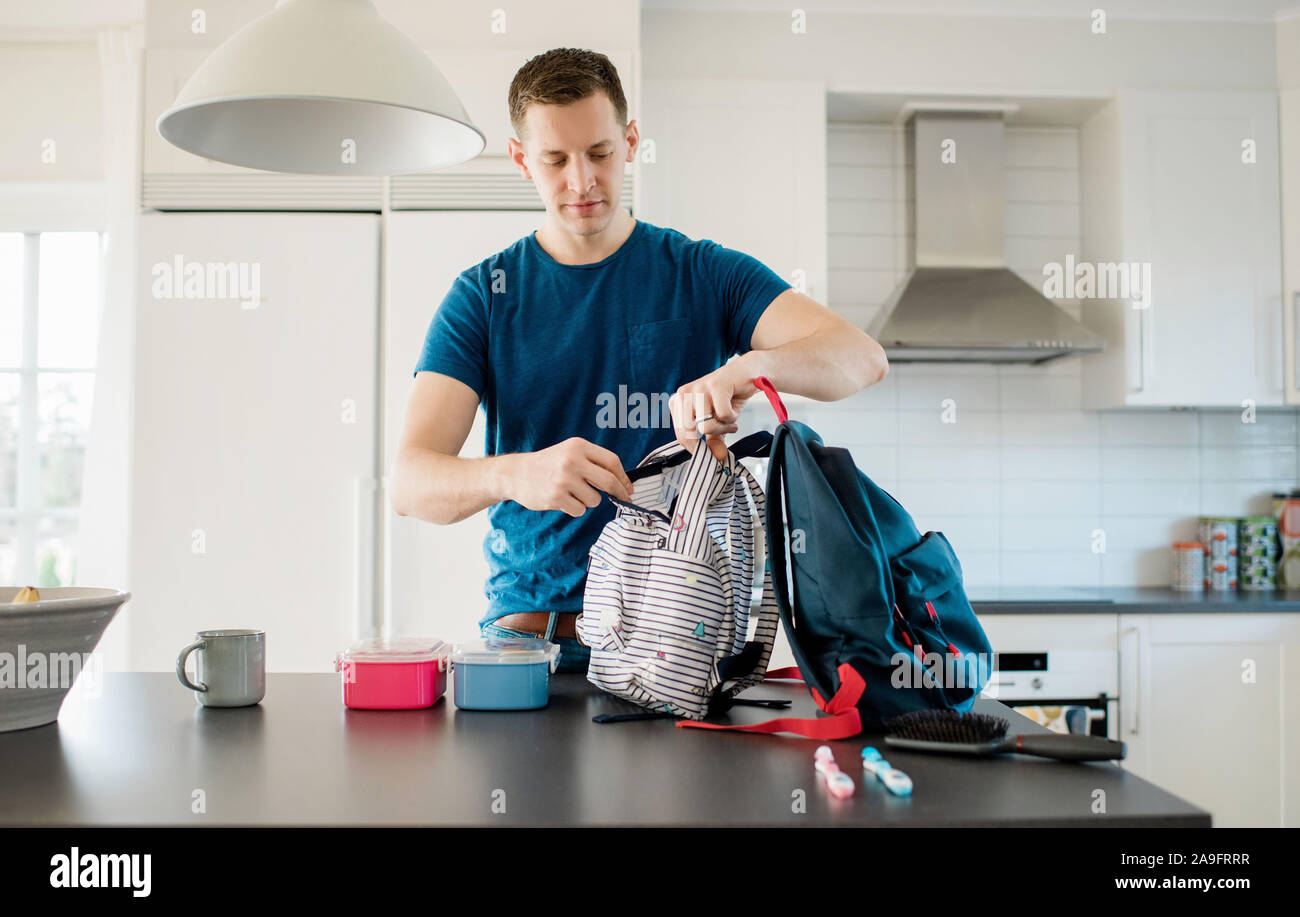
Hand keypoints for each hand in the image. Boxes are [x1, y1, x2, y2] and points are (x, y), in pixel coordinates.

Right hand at [506, 437, 633, 517]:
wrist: (516, 473)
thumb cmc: (548, 464)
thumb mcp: (570, 452)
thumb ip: (593, 462)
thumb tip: (621, 482)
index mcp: (578, 446)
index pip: (612, 461)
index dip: (624, 477)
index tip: (628, 488)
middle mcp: (572, 461)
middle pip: (608, 481)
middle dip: (618, 493)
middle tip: (622, 499)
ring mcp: (564, 479)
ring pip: (595, 499)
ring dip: (588, 501)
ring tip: (573, 493)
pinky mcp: (556, 497)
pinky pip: (580, 510)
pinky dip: (575, 508)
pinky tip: (563, 500)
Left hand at [668, 361, 758, 460]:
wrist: (748, 372)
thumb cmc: (729, 397)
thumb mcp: (717, 422)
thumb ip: (712, 440)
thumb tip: (717, 458)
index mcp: (678, 402)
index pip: (681, 434)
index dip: (697, 447)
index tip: (713, 449)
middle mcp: (684, 394)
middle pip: (690, 432)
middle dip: (712, 436)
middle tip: (727, 428)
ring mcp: (699, 388)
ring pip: (706, 426)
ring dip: (724, 426)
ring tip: (731, 417)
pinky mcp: (716, 385)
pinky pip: (723, 415)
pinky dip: (732, 417)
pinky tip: (734, 406)